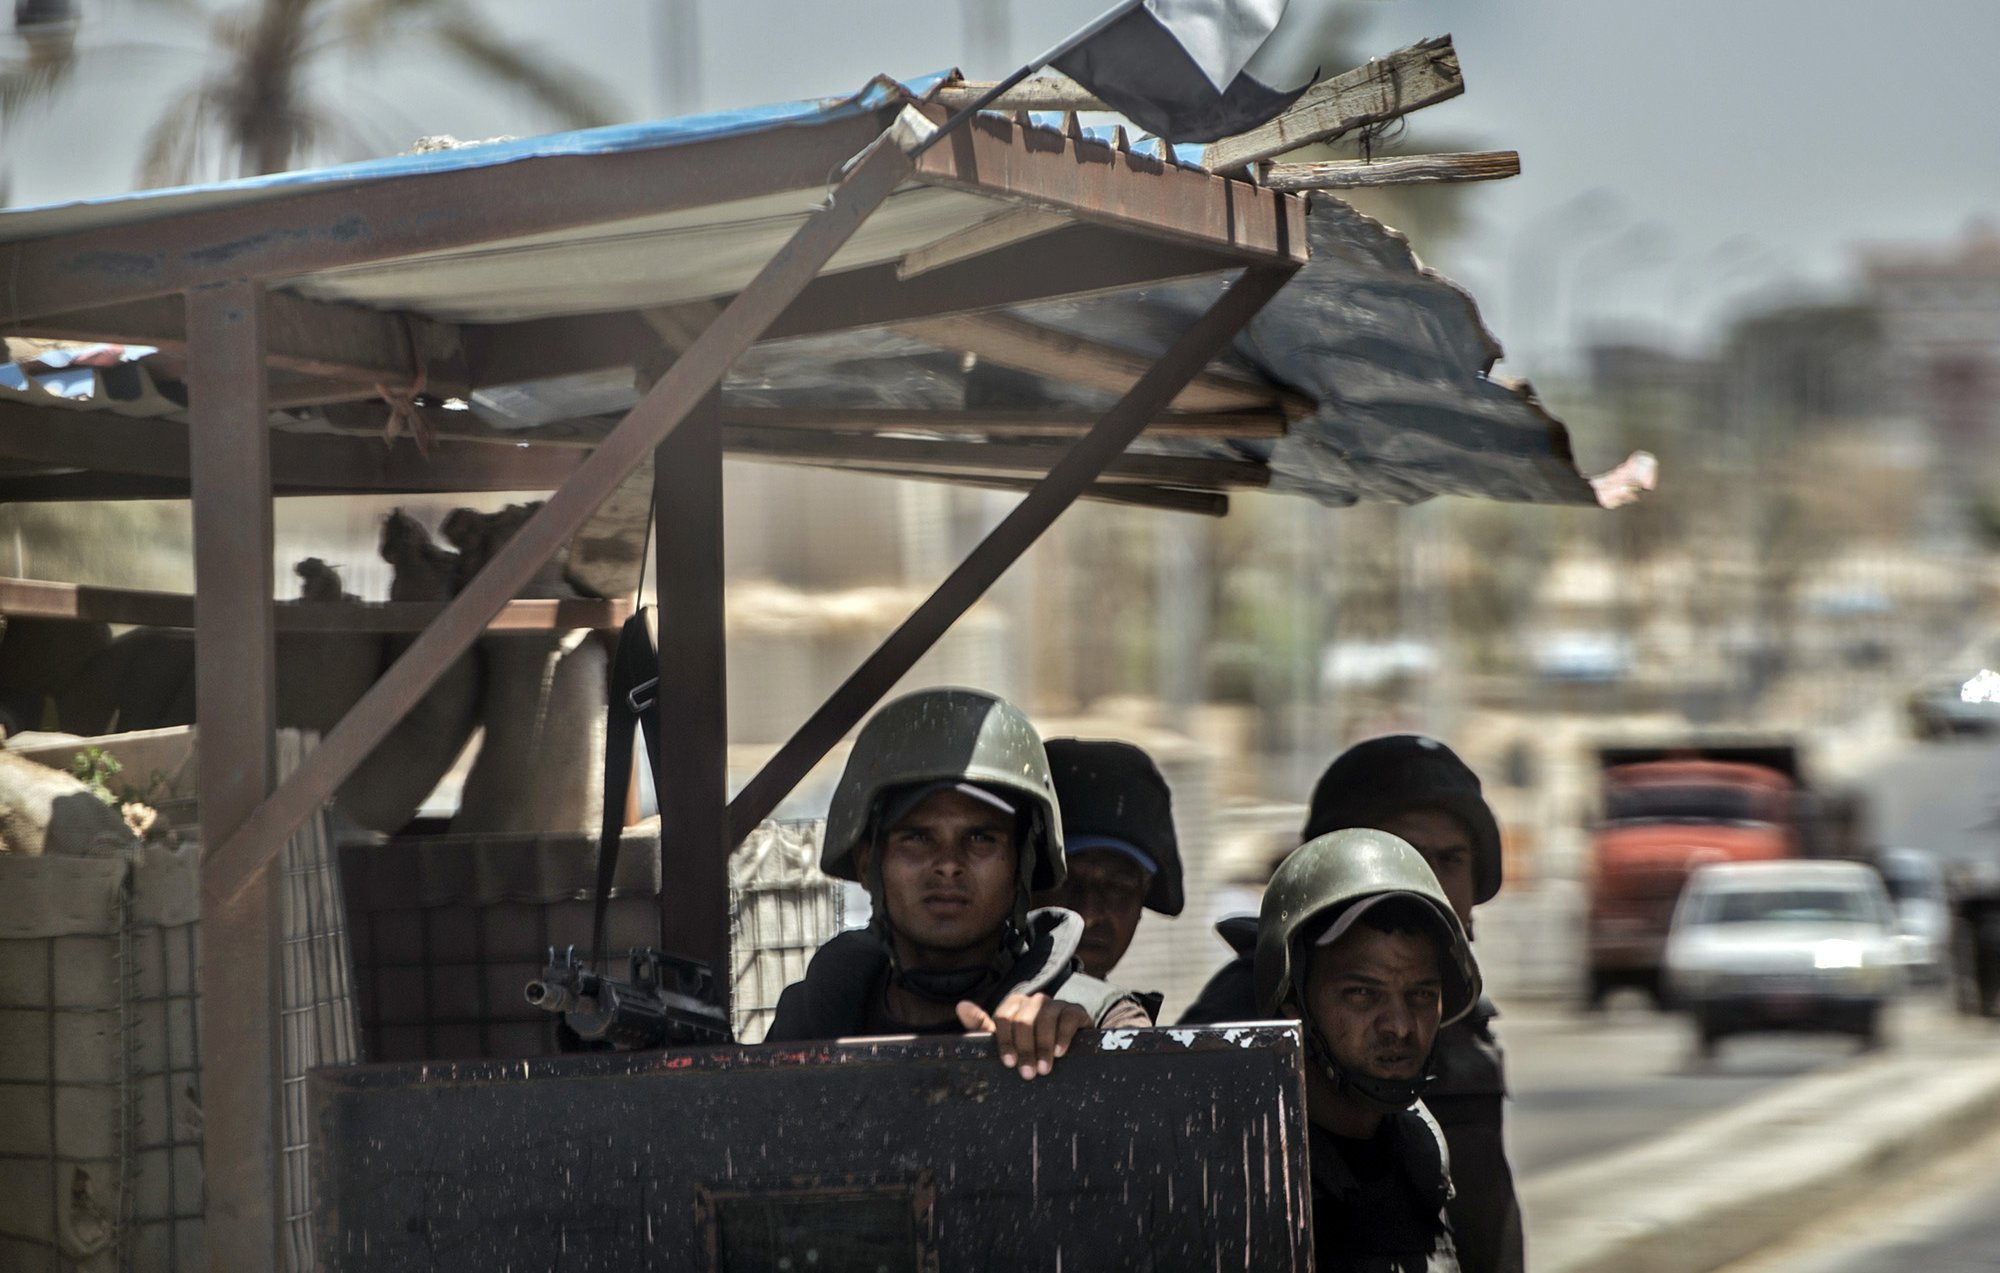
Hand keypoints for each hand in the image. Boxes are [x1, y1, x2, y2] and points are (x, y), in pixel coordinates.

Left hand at [956, 993, 1090, 1079]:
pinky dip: (1063, 1036)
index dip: (1005, 1041)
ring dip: (1043, 1046)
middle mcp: (1034, 1001)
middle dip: (1025, 1049)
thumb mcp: (1005, 1041)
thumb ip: (981, 1027)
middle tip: (1028, 1074)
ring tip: (1044, 1069)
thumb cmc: (1029, 1046)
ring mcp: (1056, 1004)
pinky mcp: (1076, 1011)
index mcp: (1014, 1005)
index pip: (1004, 1017)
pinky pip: (1068, 1017)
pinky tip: (1060, 1053)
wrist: (1067, 1050)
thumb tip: (961, 1006)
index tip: (1009, 1063)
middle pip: (1024, 1019)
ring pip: (1045, 1018)